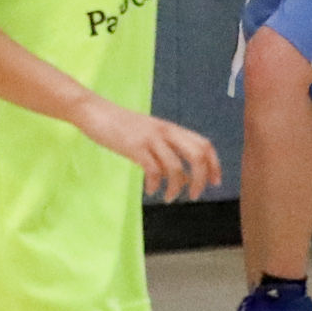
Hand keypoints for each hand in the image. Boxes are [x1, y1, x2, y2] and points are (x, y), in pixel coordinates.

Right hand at [75, 98, 221, 200]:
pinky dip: (155, 185)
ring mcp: (150, 138)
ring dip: (176, 188)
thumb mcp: (150, 136)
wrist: (95, 112)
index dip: (214, 164)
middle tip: (195, 195)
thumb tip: (184, 178)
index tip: (215, 183)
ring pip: (175, 167)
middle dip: (200, 179)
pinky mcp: (134, 147)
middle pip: (197, 154)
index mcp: (171, 129)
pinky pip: (152, 170)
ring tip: (169, 198)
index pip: (204, 144)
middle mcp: (165, 132)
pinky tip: (150, 191)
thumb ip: (167, 152)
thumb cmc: (121, 127)